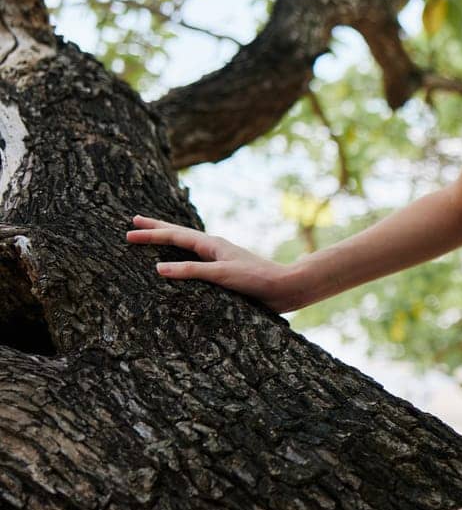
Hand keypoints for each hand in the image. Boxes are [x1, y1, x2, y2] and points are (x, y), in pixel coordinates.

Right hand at [125, 214, 302, 312]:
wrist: (285, 288)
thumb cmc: (256, 279)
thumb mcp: (222, 275)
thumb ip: (191, 270)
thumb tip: (159, 267)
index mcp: (212, 245)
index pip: (175, 236)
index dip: (151, 235)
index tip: (128, 233)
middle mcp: (214, 249)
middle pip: (179, 234)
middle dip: (156, 229)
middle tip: (134, 221)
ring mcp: (220, 259)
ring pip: (187, 246)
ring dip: (168, 241)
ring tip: (153, 236)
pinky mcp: (225, 272)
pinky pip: (196, 261)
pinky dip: (182, 258)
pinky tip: (180, 263)